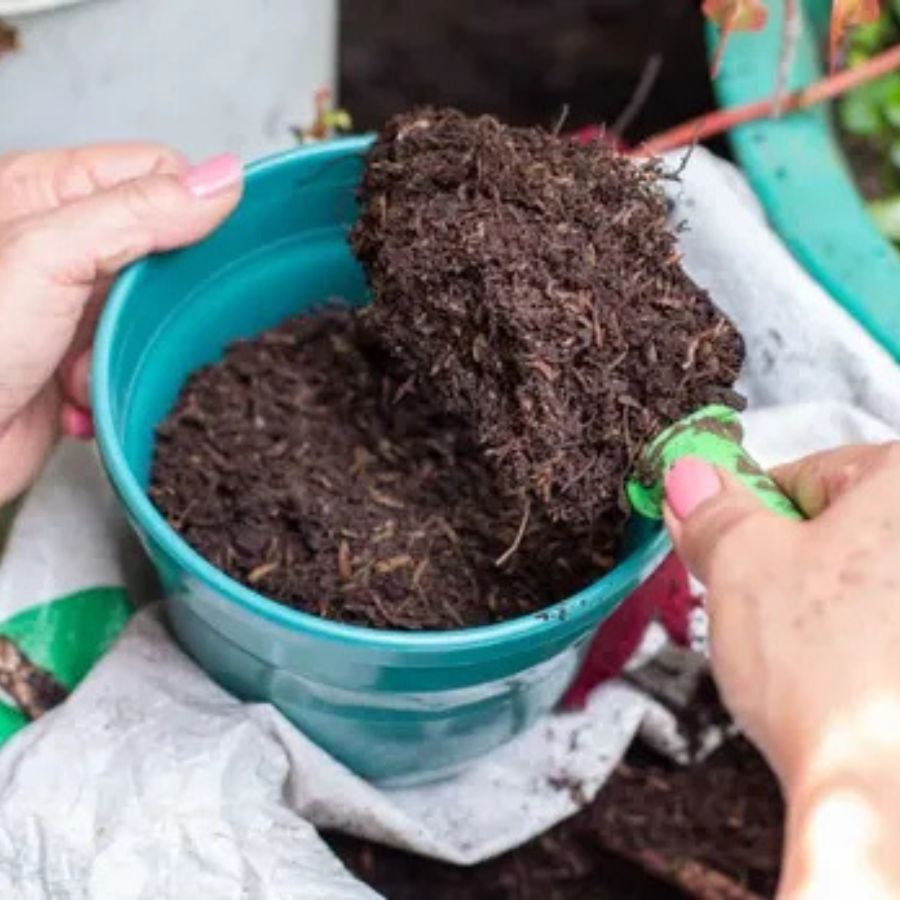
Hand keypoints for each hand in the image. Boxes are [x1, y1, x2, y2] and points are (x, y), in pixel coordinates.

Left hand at [0, 144, 241, 501]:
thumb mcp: (48, 257)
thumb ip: (136, 213)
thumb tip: (219, 182)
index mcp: (45, 192)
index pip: (159, 174)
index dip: (187, 212)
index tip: (183, 258)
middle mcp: (60, 243)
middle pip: (166, 248)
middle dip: (157, 298)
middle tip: (121, 318)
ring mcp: (72, 303)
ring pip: (158, 313)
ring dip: (133, 348)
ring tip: (84, 363)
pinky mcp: (80, 357)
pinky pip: (140, 360)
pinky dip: (118, 382)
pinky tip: (81, 391)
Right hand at [665, 445, 899, 898]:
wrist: (885, 791)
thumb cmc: (829, 670)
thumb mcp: (740, 563)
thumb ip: (714, 509)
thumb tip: (692, 477)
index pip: (813, 471)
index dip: (754, 508)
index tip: (722, 538)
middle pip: (848, 526)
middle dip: (790, 558)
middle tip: (754, 600)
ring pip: (868, 582)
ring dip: (822, 603)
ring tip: (795, 648)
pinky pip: (885, 628)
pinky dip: (861, 642)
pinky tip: (836, 676)